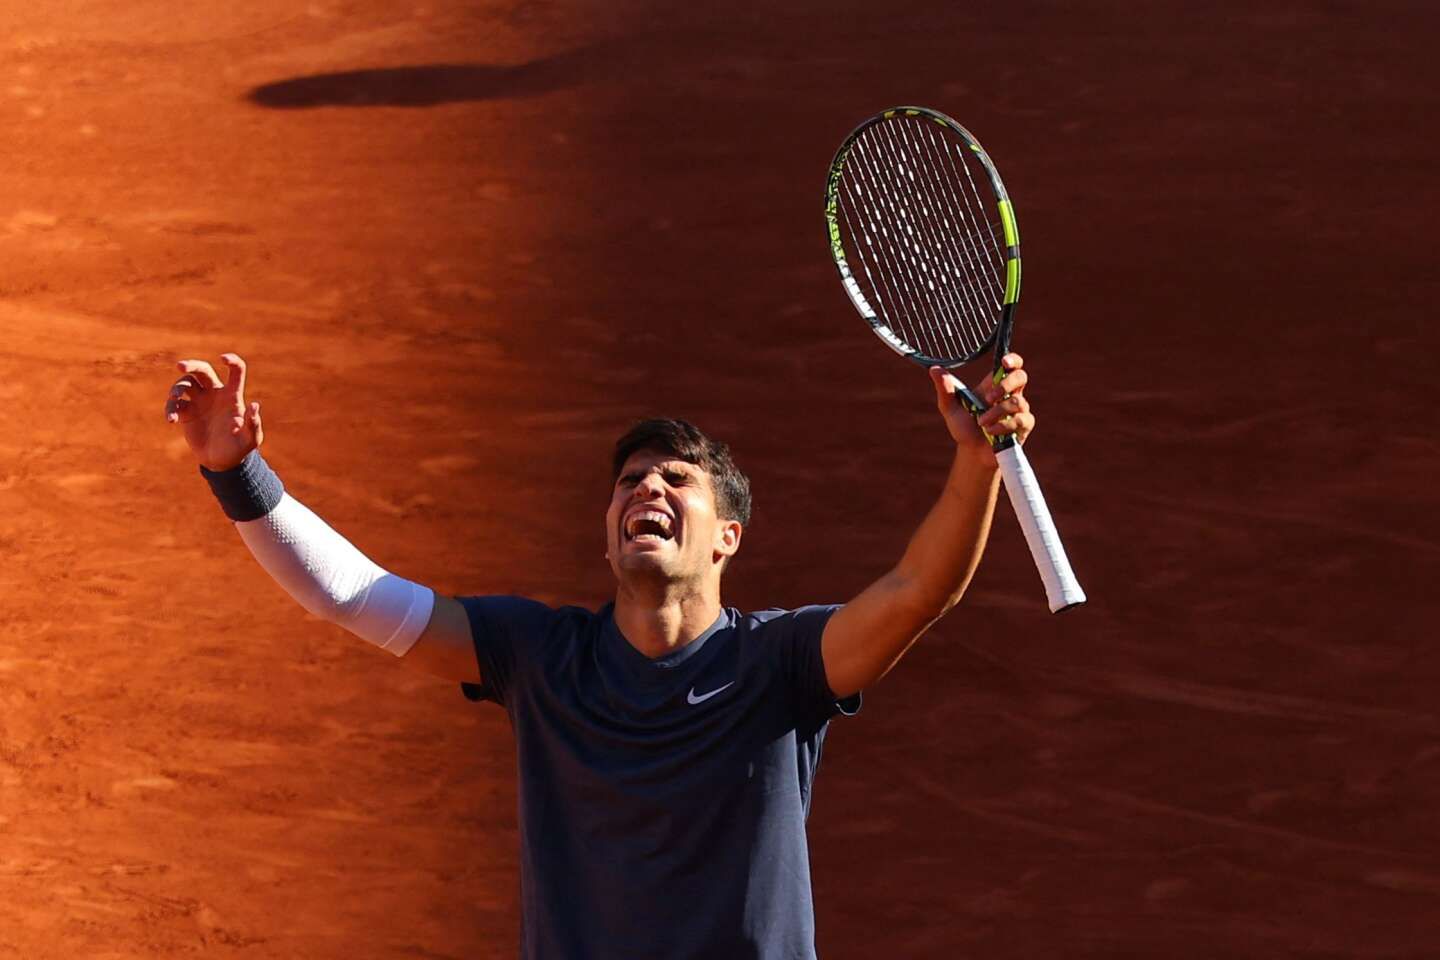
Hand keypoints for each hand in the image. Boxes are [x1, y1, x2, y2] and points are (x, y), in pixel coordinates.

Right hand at [163, 353, 263, 471]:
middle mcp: (214, 394)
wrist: (221, 462)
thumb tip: (255, 405)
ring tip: (174, 398)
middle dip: (191, 365)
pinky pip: (174, 405)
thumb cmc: (239, 448)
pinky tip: (172, 420)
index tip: (223, 358)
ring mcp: (199, 402)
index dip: (232, 361)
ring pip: (185, 384)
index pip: (236, 371)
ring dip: (176, 388)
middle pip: (202, 370)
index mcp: (232, 395)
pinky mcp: (186, 413)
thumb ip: (253, 424)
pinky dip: (170, 409)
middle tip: (180, 366)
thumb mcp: (250, 439)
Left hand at [929, 353, 1034, 451]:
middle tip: (989, 398)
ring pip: (1017, 401)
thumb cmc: (964, 428)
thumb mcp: (950, 408)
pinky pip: (1021, 420)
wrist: (972, 453)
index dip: (1012, 359)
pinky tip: (991, 432)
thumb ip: (945, 389)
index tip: (1004, 362)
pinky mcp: (1024, 426)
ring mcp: (1019, 410)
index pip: (1010, 365)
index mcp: (993, 385)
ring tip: (982, 423)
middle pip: (1021, 377)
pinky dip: (1003, 426)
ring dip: (997, 412)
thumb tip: (934, 369)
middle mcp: (1009, 394)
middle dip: (1005, 385)